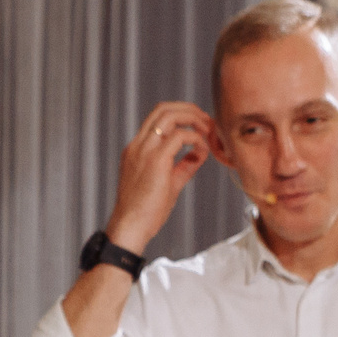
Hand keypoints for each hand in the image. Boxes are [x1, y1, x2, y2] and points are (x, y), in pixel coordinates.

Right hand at [107, 102, 219, 252]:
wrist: (129, 228)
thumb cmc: (145, 212)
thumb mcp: (167, 183)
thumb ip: (183, 166)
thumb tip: (199, 153)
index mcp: (136, 149)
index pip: (157, 117)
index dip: (181, 114)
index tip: (199, 124)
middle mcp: (138, 145)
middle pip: (163, 108)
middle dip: (189, 109)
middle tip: (207, 122)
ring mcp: (144, 151)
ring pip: (169, 115)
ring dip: (193, 118)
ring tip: (208, 130)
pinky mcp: (155, 161)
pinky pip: (180, 136)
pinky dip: (195, 139)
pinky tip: (202, 150)